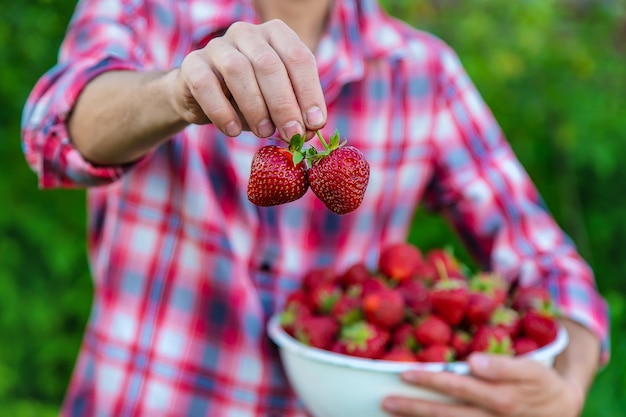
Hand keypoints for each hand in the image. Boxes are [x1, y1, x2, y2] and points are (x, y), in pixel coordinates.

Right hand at [171, 19, 326, 140]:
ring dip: (255, 107)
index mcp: (276, 35)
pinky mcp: (193, 64)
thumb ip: (295, 113)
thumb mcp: (277, 104)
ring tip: (264, 133)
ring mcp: (218, 46)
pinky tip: (233, 131)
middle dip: (284, 104)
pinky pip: (206, 85)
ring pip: (238, 70)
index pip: (299, 58)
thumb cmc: (251, 98)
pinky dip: (222, 111)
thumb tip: (310, 131)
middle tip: (291, 134)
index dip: (309, 92)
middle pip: (269, 64)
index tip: (315, 124)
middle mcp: (247, 33)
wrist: (204, 97)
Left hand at [381, 353, 583, 416]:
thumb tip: (472, 361)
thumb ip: (503, 366)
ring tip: (392, 413)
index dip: (430, 380)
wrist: (561, 410)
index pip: (457, 387)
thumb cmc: (541, 383)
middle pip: (446, 415)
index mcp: (499, 399)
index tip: (404, 373)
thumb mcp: (532, 369)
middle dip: (413, 408)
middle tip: (385, 400)